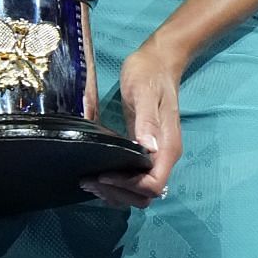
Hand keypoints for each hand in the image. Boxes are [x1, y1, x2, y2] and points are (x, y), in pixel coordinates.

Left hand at [83, 36, 185, 208]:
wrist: (157, 62)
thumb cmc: (149, 75)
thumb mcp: (144, 93)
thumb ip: (147, 120)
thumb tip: (148, 148)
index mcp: (167, 148)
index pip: (153, 185)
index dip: (128, 186)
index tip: (103, 175)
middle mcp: (163, 157)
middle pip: (146, 195)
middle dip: (119, 193)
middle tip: (90, 181)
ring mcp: (154, 155)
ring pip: (139, 191)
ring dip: (116, 192)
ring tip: (90, 181)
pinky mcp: (143, 150)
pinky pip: (133, 178)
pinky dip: (117, 184)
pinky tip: (98, 174)